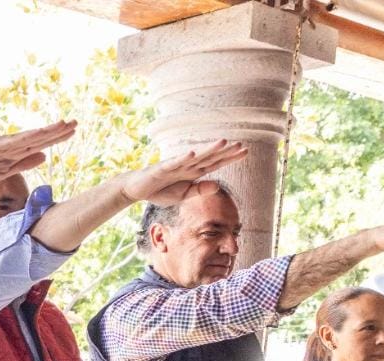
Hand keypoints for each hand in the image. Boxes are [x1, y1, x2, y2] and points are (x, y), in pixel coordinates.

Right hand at [0, 121, 77, 189]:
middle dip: (57, 130)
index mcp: (14, 151)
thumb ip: (24, 164)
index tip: (72, 131)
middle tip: (76, 122)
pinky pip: (13, 142)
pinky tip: (40, 133)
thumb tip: (44, 156)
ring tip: (64, 124)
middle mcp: (11, 144)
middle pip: (38, 137)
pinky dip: (27, 138)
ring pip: (29, 137)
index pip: (39, 144)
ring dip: (46, 131)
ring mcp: (2, 144)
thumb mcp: (4, 171)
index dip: (56, 137)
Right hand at [119, 141, 247, 205]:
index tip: (245, 151)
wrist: (138, 189)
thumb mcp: (183, 195)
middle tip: (241, 145)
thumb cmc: (160, 191)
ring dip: (209, 149)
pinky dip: (183, 158)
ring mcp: (175, 166)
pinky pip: (174, 162)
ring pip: (196, 156)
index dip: (230, 158)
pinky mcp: (161, 169)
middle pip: (210, 157)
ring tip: (223, 141)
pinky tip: (193, 152)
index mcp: (194, 172)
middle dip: (225, 151)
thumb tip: (218, 185)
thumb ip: (200, 190)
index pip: (215, 163)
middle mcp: (187, 166)